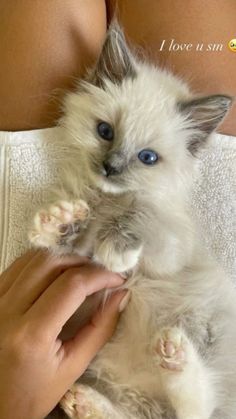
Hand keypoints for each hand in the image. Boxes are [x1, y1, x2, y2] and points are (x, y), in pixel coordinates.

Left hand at [0, 250, 125, 418]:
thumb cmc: (33, 394)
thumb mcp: (72, 368)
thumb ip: (100, 328)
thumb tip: (121, 295)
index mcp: (31, 334)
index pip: (71, 286)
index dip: (100, 276)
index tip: (118, 280)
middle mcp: (6, 311)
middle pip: (51, 263)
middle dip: (83, 263)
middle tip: (101, 275)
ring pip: (32, 259)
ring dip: (62, 258)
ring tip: (81, 272)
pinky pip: (17, 266)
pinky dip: (41, 263)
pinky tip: (55, 274)